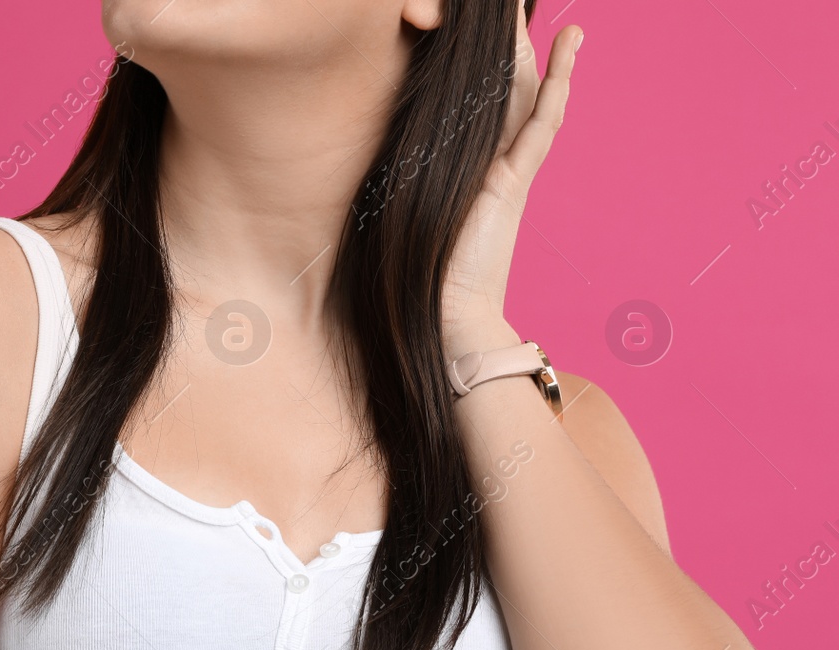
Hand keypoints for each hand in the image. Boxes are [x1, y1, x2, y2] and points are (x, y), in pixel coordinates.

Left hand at [440, 5, 582, 359]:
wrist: (447, 315)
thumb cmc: (421, 272)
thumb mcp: (406, 206)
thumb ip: (405, 176)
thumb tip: (381, 163)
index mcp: (472, 166)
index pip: (481, 103)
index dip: (483, 67)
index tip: (480, 31)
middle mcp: (496, 162)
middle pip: (509, 90)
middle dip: (513, 48)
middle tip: (514, 9)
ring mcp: (511, 169)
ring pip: (530, 96)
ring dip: (543, 54)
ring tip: (560, 20)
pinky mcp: (516, 179)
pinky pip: (543, 121)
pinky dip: (558, 83)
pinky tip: (570, 48)